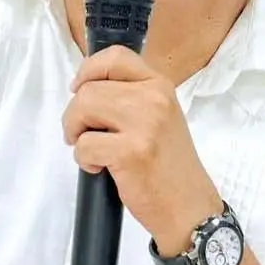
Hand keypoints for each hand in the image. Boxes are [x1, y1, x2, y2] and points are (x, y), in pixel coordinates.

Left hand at [64, 45, 223, 256]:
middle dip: (75, 114)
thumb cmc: (169, 166)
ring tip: (93, 152)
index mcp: (160, 86)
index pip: (115, 57)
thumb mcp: (160, 119)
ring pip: (82, 108)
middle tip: (83, 135)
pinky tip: (102, 169)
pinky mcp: (131, 151)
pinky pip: (84, 145)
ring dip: (76, 133)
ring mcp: (145, 123)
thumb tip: (85, 89)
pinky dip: (84, 160)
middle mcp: (154, 98)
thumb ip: (132, 98)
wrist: (189, 208)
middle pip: (89, 87)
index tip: (80, 91)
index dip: (88, 71)